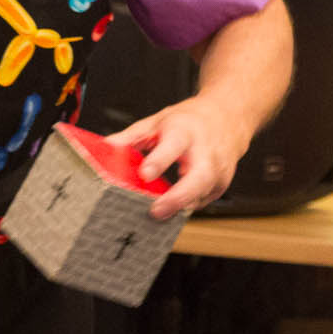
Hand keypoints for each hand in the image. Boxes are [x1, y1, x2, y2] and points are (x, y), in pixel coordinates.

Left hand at [110, 95, 251, 219]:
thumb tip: (105, 147)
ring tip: (158, 213)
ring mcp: (217, 171)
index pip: (173, 146)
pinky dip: (184, 207)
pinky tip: (171, 207)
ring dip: (178, 207)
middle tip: (155, 211)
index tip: (145, 174)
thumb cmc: (190, 121)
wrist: (227, 119)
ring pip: (201, 196)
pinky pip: (200, 203)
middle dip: (177, 198)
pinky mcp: (220, 187)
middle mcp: (205, 152)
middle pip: (197, 178)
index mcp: (185, 132)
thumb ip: (131, 137)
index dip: (159, 161)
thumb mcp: (157, 122)